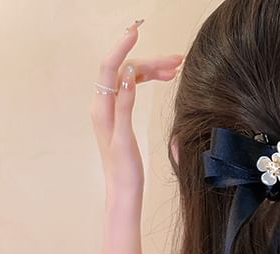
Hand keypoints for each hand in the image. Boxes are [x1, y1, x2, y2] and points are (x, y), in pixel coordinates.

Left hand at [91, 20, 183, 200]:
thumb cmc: (124, 172)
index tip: (136, 33)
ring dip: (152, 71)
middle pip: (125, 72)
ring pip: (131, 79)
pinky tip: (163, 80)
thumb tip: (129, 75)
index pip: (110, 68)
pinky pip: (133, 90)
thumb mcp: (124, 139)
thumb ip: (124, 106)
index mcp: (102, 109)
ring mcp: (112, 111)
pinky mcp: (120, 117)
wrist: (123, 193)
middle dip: (149, 62)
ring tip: (176, 69)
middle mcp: (104, 106)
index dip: (122, 48)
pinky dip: (148, 82)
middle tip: (177, 61)